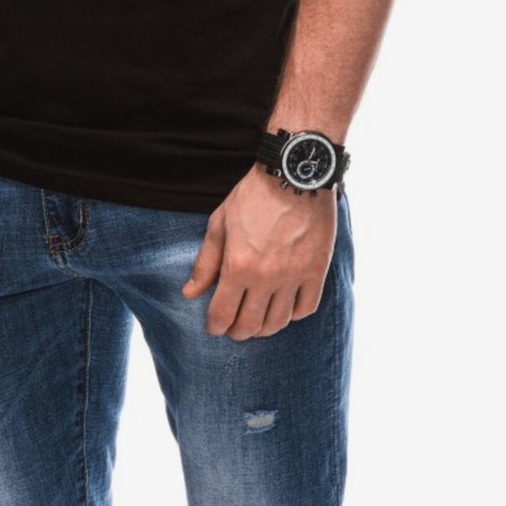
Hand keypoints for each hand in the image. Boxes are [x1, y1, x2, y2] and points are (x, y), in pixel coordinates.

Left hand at [182, 165, 336, 339]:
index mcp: (238, 266)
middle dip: (237, 332)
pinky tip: (285, 307)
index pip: (222, 314)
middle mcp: (266, 277)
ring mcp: (294, 276)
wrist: (294, 174)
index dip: (215, 327)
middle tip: (234, 328)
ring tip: (258, 322)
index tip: (214, 327)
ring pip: (278, 322)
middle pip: (250, 325)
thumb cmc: (253, 196)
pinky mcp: (316, 270)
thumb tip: (189, 293)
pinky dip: (294, 314)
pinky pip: (306, 308)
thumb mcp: (219, 224)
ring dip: (264, 328)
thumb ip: (206, 262)